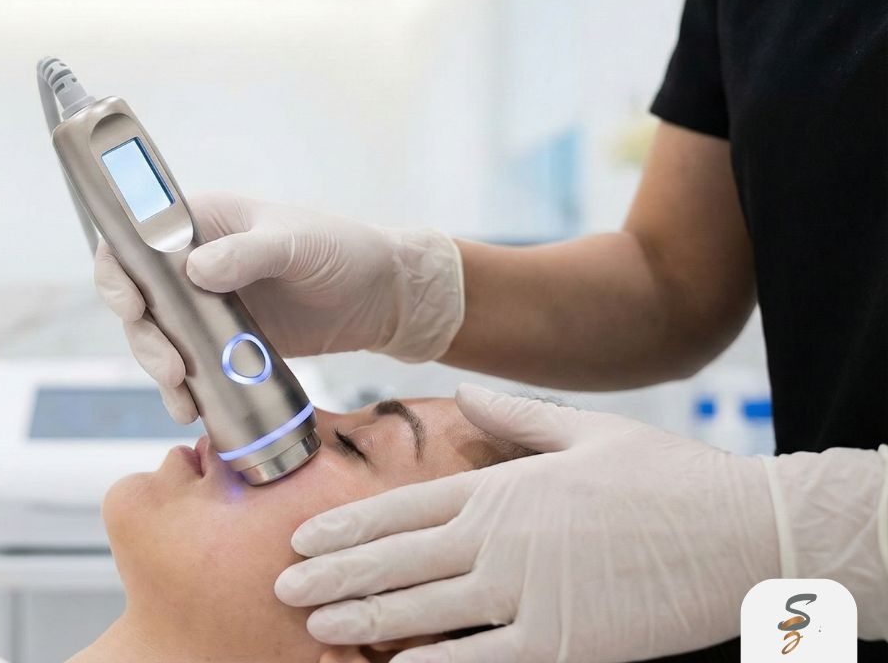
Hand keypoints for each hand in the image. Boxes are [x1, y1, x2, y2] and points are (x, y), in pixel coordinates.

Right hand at [93, 192, 463, 422]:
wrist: (383, 298)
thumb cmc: (343, 251)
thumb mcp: (297, 244)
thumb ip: (249, 254)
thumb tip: (195, 270)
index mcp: (200, 223)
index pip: (135, 239)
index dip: (117, 270)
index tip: (129, 304)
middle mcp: (192, 264)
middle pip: (138, 299)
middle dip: (143, 337)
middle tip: (169, 367)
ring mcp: (205, 307)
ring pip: (158, 339)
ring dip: (160, 368)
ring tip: (181, 396)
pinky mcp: (223, 344)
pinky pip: (189, 367)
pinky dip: (184, 390)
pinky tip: (192, 409)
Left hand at [274, 385, 779, 661]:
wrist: (743, 534)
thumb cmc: (668, 478)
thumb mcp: (587, 433)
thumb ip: (516, 417)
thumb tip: (467, 390)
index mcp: (504, 488)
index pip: (404, 509)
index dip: (348, 527)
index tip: (303, 538)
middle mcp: (502, 539)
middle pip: (397, 560)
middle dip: (335, 575)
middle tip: (282, 588)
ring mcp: (528, 593)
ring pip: (423, 609)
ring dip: (362, 617)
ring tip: (316, 624)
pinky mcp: (561, 641)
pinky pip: (479, 659)